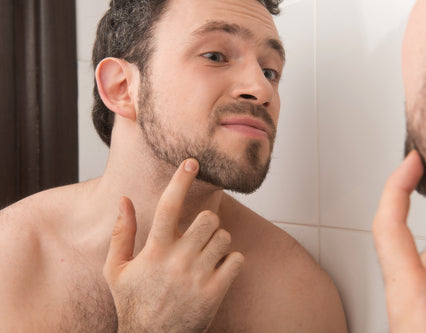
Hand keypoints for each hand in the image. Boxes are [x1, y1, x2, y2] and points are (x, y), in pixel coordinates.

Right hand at [103, 159, 244, 332]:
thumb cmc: (134, 303)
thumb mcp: (115, 269)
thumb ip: (121, 232)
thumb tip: (124, 200)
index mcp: (154, 251)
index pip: (169, 206)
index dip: (180, 180)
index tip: (191, 163)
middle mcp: (178, 260)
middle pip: (209, 218)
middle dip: (207, 222)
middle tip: (200, 234)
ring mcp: (199, 276)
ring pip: (224, 237)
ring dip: (218, 242)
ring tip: (205, 256)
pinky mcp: (216, 292)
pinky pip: (237, 259)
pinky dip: (231, 261)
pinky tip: (217, 271)